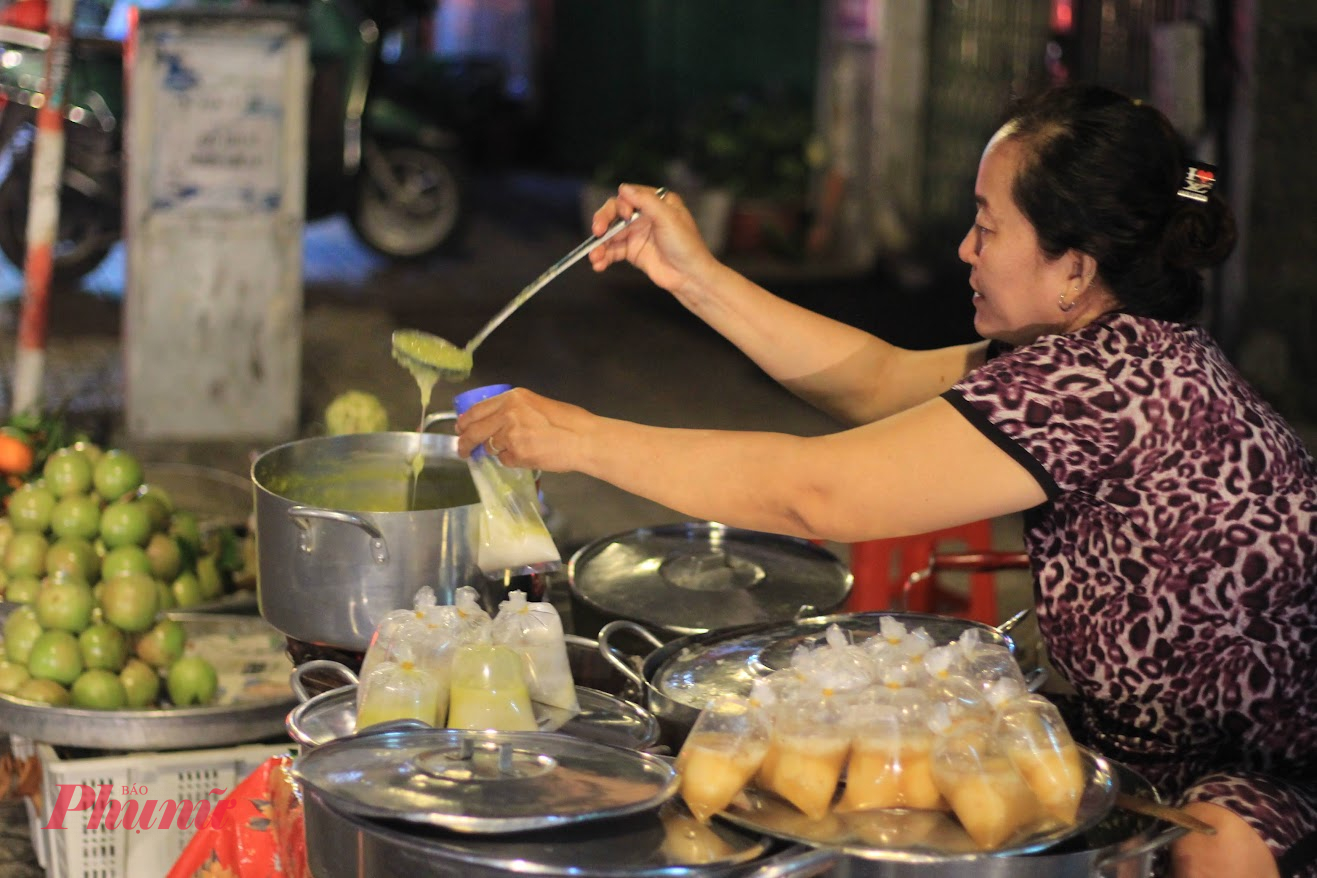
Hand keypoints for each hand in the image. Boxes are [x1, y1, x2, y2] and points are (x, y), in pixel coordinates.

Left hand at [454, 387, 593, 473]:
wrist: (583, 439)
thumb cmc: (569, 421)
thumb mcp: (538, 404)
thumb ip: (516, 410)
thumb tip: (498, 422)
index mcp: (513, 397)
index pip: (478, 409)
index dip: (465, 421)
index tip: (460, 428)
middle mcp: (508, 413)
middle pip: (475, 430)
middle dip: (465, 442)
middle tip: (463, 450)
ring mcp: (510, 434)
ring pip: (490, 447)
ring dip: (494, 452)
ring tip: (508, 453)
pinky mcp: (516, 453)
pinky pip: (504, 460)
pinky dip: (511, 461)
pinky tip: (525, 457)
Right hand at [586, 184, 719, 295]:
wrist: (690, 276)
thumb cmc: (686, 245)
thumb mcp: (668, 218)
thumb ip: (645, 201)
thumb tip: (623, 188)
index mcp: (656, 203)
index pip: (629, 196)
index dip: (621, 205)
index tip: (625, 216)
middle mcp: (644, 216)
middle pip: (614, 213)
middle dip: (603, 221)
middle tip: (597, 232)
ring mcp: (636, 234)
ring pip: (610, 234)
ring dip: (600, 244)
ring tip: (594, 256)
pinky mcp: (632, 252)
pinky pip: (612, 251)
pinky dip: (603, 257)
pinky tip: (598, 265)